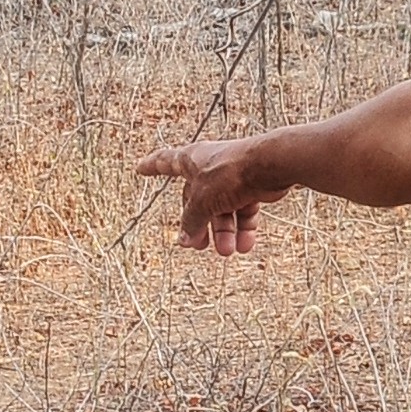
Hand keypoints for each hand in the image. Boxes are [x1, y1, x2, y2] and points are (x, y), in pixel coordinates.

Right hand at [136, 137, 291, 253]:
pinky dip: (243, 229)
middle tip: (199, 246)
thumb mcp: (202, 201)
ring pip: (222, 210)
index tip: (140, 168)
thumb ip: (192, 221)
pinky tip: (244, 246)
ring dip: (224, 233)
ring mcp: (231, 178)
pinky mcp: (251, 187)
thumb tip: (184, 240)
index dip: (152, 166)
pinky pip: (243, 212)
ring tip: (227, 251)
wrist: (270, 165)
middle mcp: (210, 167)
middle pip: (197, 200)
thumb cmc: (230, 172)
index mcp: (191, 160)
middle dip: (199, 225)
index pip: (165, 162)